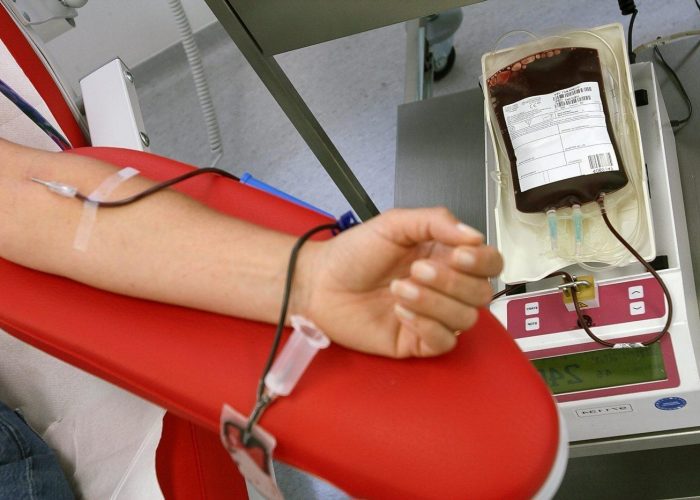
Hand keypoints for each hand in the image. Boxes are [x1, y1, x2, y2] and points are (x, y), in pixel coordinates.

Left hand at [298, 207, 502, 357]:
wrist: (319, 282)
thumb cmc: (353, 253)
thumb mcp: (395, 224)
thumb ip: (437, 222)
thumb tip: (474, 236)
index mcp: (445, 256)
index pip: (489, 262)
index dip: (483, 261)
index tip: (460, 255)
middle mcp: (444, 287)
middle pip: (481, 293)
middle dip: (452, 282)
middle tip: (415, 270)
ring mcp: (433, 316)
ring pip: (466, 319)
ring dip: (435, 303)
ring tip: (399, 289)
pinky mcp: (417, 341)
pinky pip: (444, 342)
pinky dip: (427, 326)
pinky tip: (401, 312)